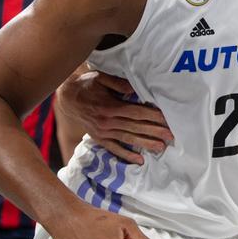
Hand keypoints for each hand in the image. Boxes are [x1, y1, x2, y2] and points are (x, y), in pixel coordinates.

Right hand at [58, 70, 172, 164]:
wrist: (66, 98)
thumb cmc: (86, 84)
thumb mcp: (101, 78)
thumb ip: (119, 84)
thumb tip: (135, 89)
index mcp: (110, 106)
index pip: (137, 113)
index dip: (153, 116)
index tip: (167, 120)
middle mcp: (107, 121)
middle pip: (136, 127)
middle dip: (155, 131)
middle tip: (171, 136)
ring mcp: (103, 132)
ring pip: (128, 139)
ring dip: (145, 144)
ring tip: (161, 148)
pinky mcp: (99, 138)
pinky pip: (114, 148)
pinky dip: (126, 155)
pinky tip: (139, 160)